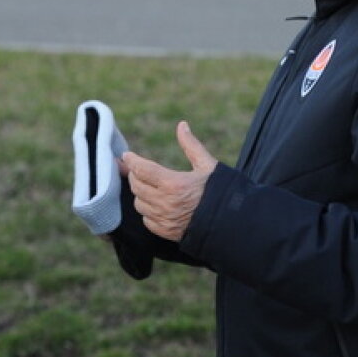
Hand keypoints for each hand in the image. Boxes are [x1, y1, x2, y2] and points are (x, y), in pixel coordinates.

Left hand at [121, 121, 217, 241]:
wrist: (231, 222)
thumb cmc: (219, 191)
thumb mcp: (207, 165)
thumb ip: (191, 145)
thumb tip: (182, 125)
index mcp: (173, 183)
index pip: (142, 170)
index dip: (131, 161)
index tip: (126, 156)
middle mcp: (165, 202)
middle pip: (137, 186)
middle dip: (135, 175)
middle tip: (138, 169)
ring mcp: (164, 219)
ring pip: (139, 204)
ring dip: (141, 193)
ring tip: (149, 186)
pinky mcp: (166, 231)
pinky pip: (146, 220)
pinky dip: (148, 211)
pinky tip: (156, 204)